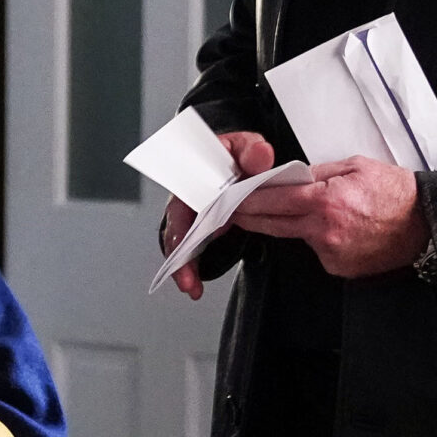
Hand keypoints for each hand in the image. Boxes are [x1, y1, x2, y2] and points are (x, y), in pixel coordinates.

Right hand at [161, 130, 276, 300]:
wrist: (245, 161)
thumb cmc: (243, 154)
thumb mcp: (251, 148)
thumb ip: (255, 152)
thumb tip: (261, 155)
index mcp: (197, 170)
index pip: (184, 193)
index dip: (184, 219)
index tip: (190, 237)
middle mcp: (187, 192)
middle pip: (175, 223)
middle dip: (178, 252)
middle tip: (185, 276)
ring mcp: (192, 211)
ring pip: (180, 240)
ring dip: (183, 265)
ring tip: (191, 287)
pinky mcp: (200, 226)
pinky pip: (190, 248)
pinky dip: (191, 266)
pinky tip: (196, 285)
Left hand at [230, 154, 428, 278]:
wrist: (426, 224)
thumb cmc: (395, 193)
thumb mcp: (354, 166)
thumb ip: (316, 173)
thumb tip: (288, 177)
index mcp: (325, 201)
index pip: (273, 201)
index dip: (248, 200)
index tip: (232, 198)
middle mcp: (324, 231)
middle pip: (274, 224)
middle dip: (253, 216)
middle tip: (238, 210)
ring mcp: (331, 253)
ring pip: (297, 237)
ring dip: (297, 225)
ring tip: (328, 213)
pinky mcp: (338, 268)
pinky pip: (318, 251)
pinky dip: (321, 240)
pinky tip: (343, 231)